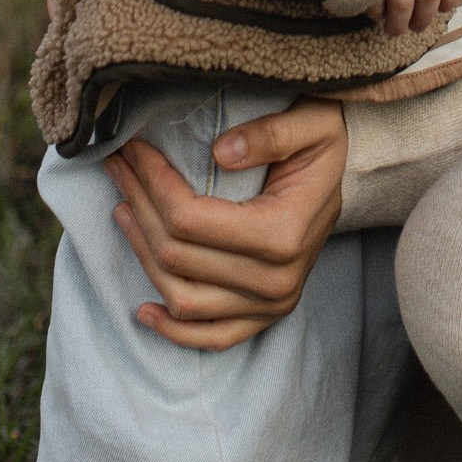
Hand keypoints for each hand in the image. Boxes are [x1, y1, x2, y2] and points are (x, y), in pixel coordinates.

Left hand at [106, 100, 348, 351]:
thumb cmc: (322, 143)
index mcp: (283, 234)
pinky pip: (211, 338)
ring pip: (181, 297)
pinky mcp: (264, 318)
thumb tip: (221, 152)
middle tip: (119, 167)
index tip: (133, 149)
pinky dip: (173, 331)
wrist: (342, 176)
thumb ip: (273, 133)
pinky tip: (142, 310)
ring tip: (123, 210)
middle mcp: (276, 280)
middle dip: (139, 204)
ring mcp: (270, 305)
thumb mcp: (313, 123)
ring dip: (142, 254)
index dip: (152, 182)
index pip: (190, 218)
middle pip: (177, 254)